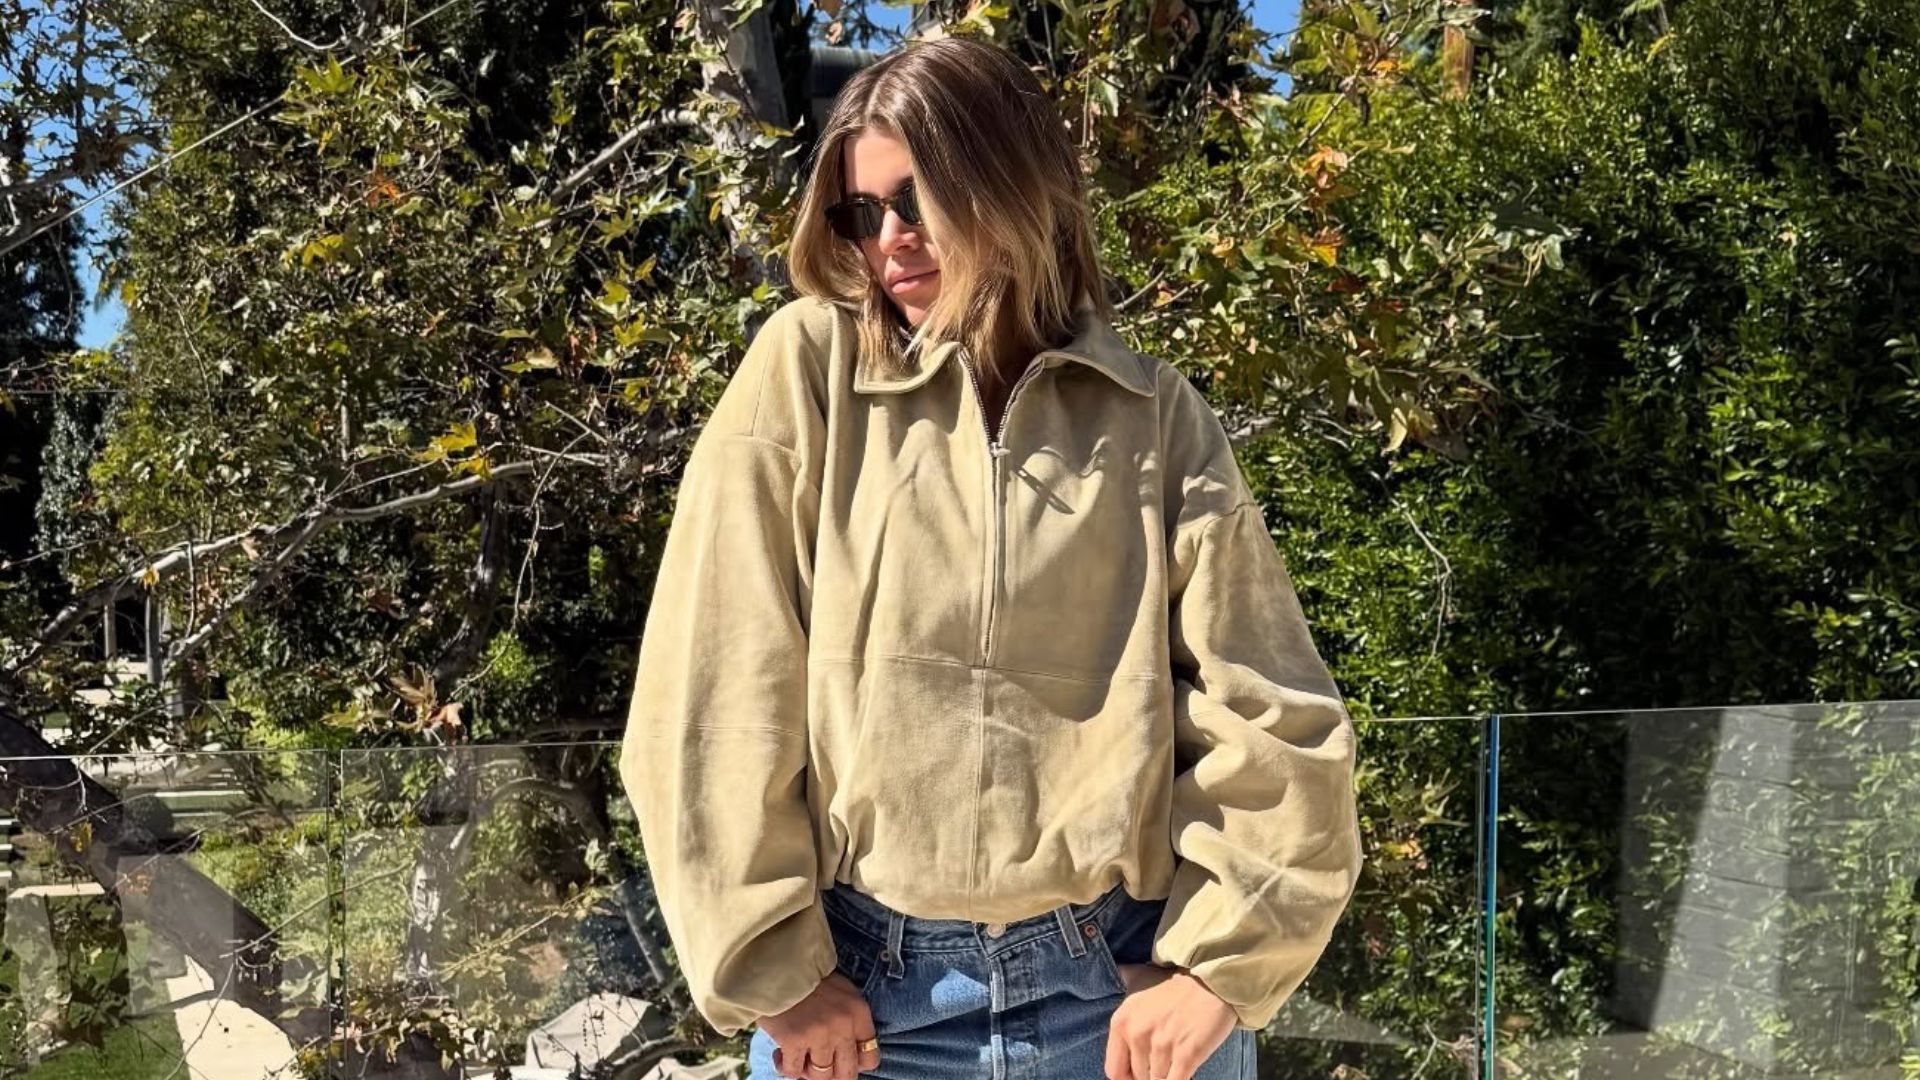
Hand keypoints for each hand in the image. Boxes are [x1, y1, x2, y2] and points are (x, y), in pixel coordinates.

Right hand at [759, 970, 880, 1079]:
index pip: (871, 1058)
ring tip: (799, 1058)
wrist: (777, 963)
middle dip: (832, 1075)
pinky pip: (793, 1072)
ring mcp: (819, 1035)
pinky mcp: (794, 1041)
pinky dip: (785, 1067)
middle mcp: (844, 1027)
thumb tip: (846, 1054)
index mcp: (859, 1013)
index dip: (855, 1064)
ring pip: (820, 1076)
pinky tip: (780, 1055)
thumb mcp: (842, 992)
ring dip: (807, 1071)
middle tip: (818, 1065)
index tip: (840, 1060)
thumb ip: (850, 1021)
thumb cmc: (808, 977)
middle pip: (847, 1074)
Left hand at [1103, 964, 1237, 1079]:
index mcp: (1121, 1022)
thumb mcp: (1141, 981)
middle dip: (1151, 1074)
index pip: (1114, 1070)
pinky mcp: (1186, 1055)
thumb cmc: (1177, 988)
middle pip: (1139, 1078)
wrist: (1212, 984)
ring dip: (1168, 1074)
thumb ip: (1125, 982)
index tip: (1141, 1072)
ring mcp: (1161, 1046)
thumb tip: (1120, 971)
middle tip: (1165, 1060)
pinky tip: (1185, 1069)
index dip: (1128, 1077)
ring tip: (1177, 1059)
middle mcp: (1137, 1034)